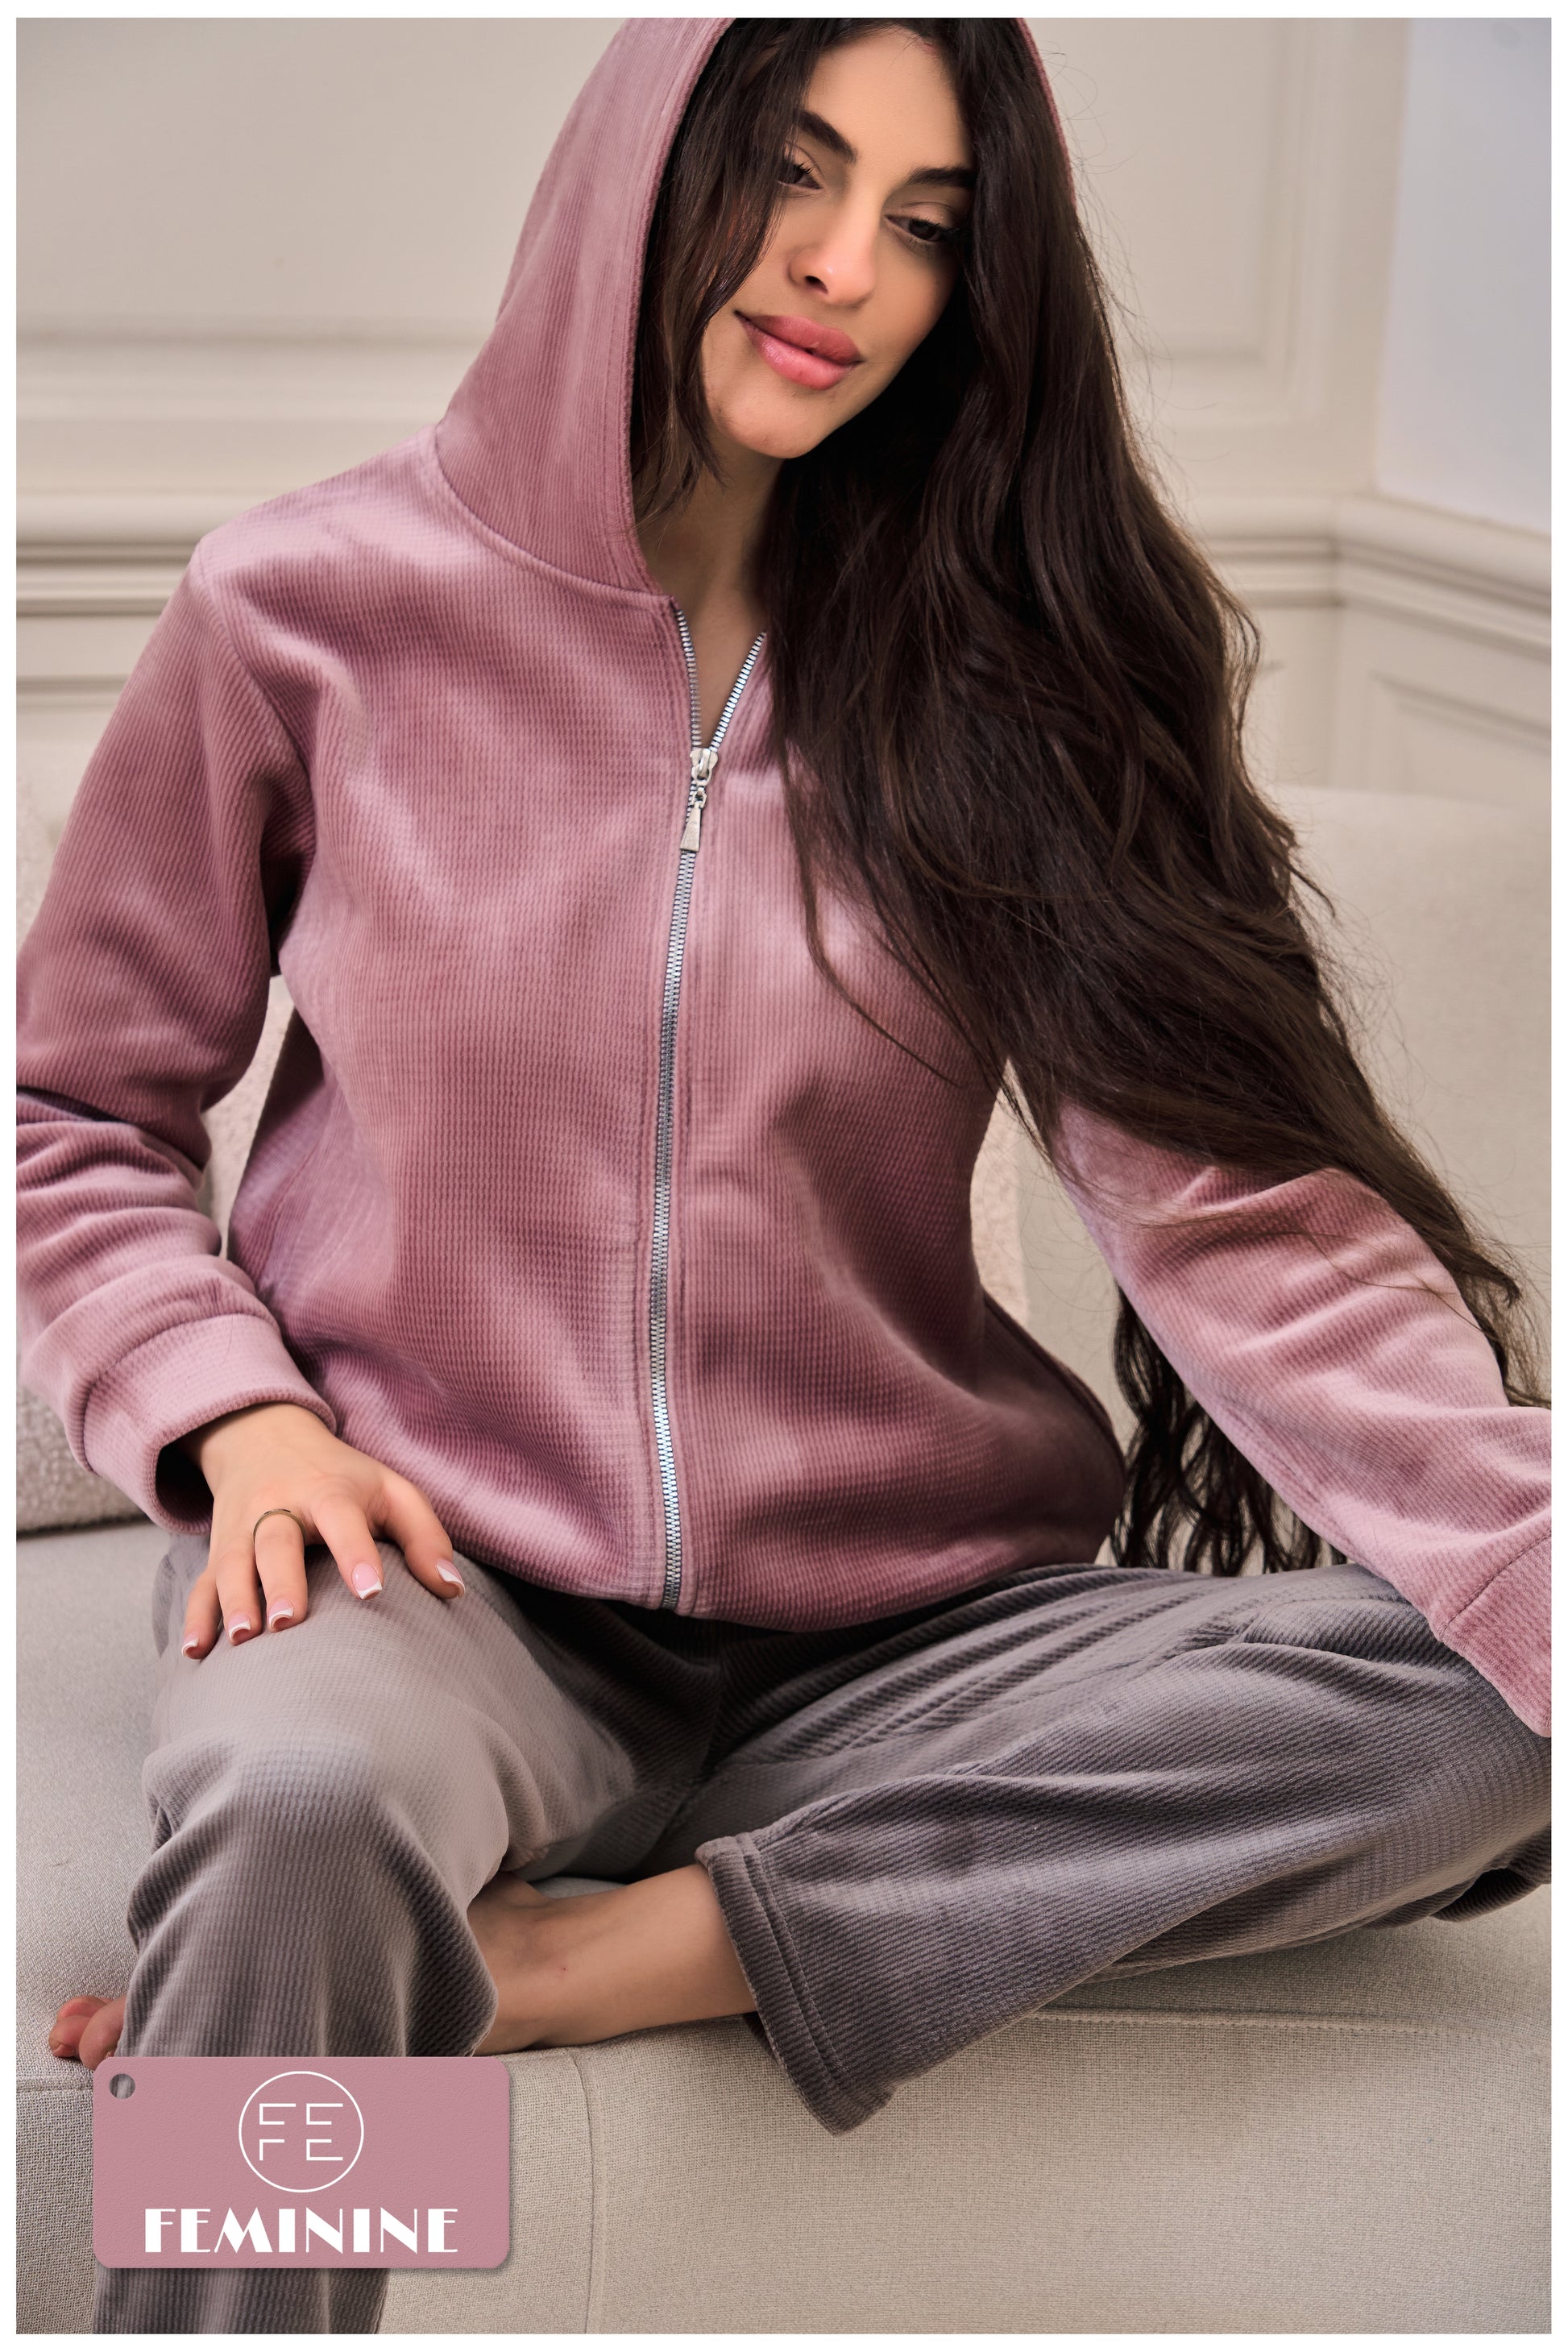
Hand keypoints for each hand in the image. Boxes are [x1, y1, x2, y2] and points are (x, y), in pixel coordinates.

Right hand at [175, 1402, 463, 1656]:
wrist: (263, 1436)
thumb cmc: (343, 1476)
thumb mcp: (391, 1489)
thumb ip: (425, 1536)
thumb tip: (452, 1590)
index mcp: (329, 1491)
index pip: (342, 1518)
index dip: (356, 1552)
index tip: (372, 1590)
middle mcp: (279, 1507)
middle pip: (275, 1541)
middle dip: (281, 1582)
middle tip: (289, 1623)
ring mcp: (242, 1529)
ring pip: (233, 1563)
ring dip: (234, 1601)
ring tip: (242, 1639)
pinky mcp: (218, 1550)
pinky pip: (201, 1584)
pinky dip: (195, 1616)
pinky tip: (197, 1651)